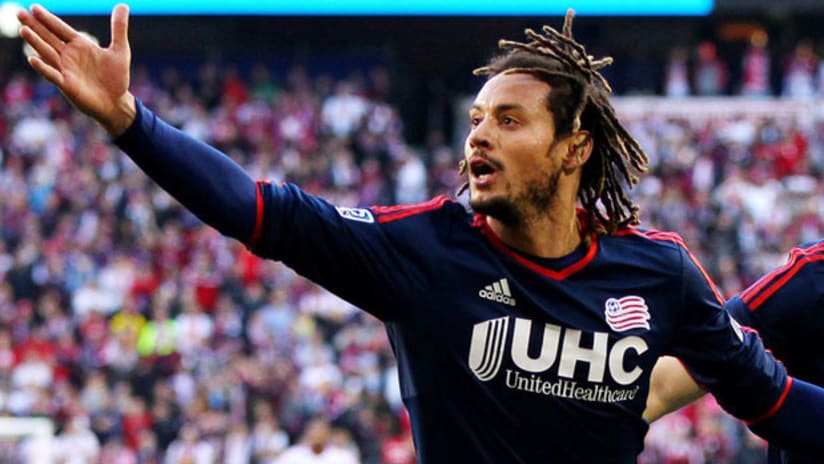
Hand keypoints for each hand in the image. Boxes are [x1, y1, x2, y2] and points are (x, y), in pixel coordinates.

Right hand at [18, 3, 135, 135]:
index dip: (48, 18)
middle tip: (18, 12)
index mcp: (79, 45)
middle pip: (48, 37)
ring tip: (24, 30)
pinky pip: (53, 75)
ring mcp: (66, 70)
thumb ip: (118, 28)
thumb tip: (123, 5)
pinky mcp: (67, 85)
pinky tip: (33, 59)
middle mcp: (69, 56)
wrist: (117, 102)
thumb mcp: (120, 50)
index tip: (34, 7)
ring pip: (47, 53)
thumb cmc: (116, 77)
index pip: (60, 28)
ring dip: (36, 42)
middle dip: (34, 26)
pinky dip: (43, 68)